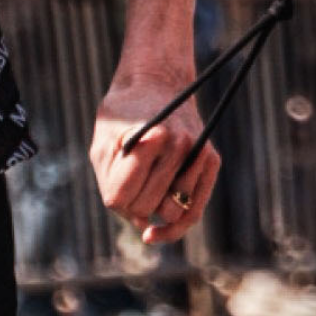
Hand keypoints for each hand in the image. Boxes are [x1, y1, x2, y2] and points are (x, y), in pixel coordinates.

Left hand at [92, 79, 225, 241]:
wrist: (156, 83)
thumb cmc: (123, 116)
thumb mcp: (103, 143)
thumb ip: (113, 184)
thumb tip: (142, 224)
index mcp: (149, 138)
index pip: (120, 198)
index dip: (112, 197)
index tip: (112, 185)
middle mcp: (180, 145)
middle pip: (145, 208)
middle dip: (130, 206)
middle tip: (125, 188)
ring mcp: (198, 153)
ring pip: (170, 213)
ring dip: (151, 212)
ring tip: (141, 196)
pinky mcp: (211, 160)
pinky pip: (193, 211)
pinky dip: (174, 226)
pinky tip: (156, 232)